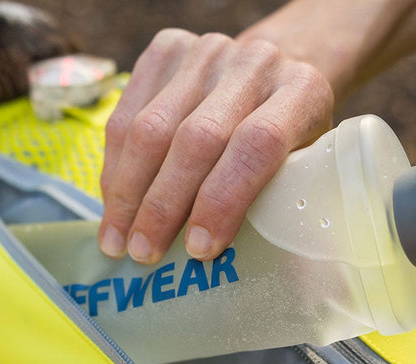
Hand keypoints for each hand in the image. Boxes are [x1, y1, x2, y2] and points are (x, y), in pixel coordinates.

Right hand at [98, 29, 332, 263]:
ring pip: (151, 126)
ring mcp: (208, 50)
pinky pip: (126, 111)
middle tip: (143, 254)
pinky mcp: (168, 48)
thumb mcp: (304, 165)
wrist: (278, 72)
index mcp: (303, 91)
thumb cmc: (293, 139)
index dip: (223, 199)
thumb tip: (223, 264)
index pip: (256, 144)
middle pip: (196, 137)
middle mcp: (255, 62)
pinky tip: (112, 202)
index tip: (198, 249)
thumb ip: (275, 198)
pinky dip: (114, 165)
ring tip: (117, 239)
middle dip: (162, 205)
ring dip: (127, 191)